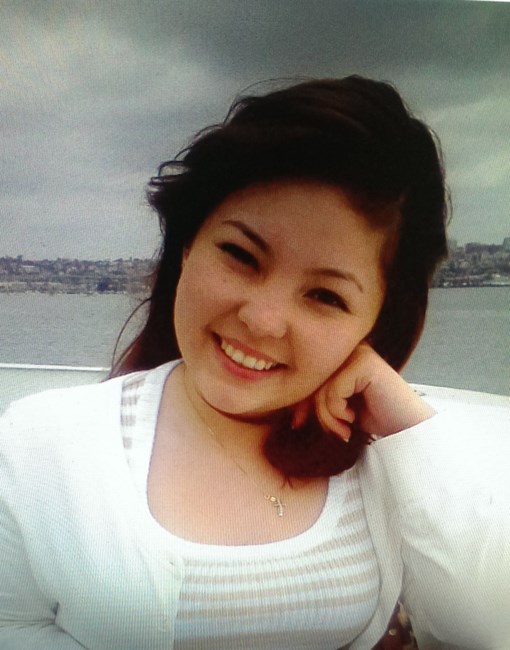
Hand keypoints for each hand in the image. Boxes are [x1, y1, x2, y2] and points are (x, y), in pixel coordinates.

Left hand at [292, 343, 434, 441]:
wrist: (409, 433)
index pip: (307, 376)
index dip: (300, 402)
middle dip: (315, 412)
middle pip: (311, 381)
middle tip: (333, 431)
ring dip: (328, 417)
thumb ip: (317, 401)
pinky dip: (338, 412)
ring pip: (320, 388)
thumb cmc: (375, 421)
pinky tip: (354, 419)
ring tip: (345, 429)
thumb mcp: (338, 409)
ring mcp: (358, 353)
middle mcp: (349, 350)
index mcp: (341, 357)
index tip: (299, 423)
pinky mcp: (364, 363)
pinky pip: (333, 391)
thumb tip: (290, 411)